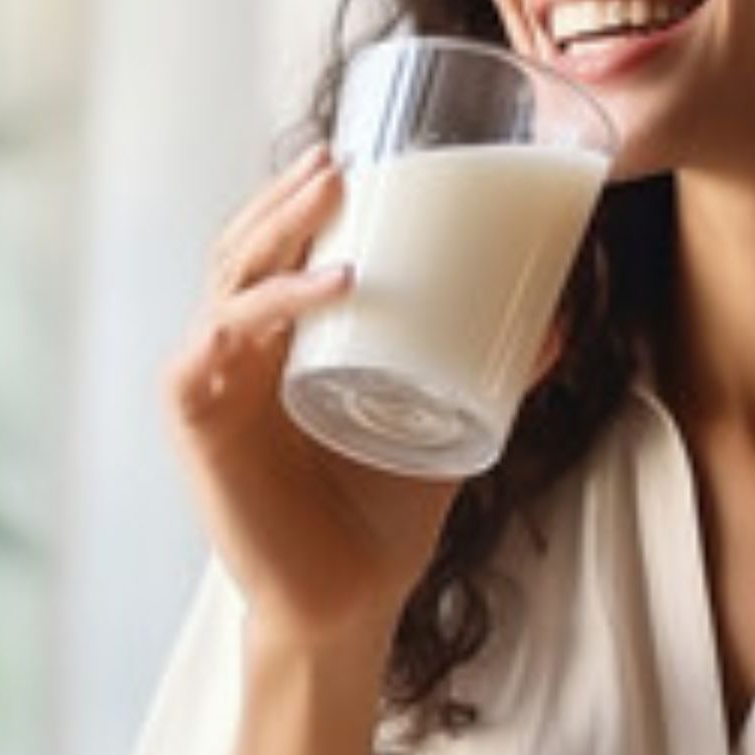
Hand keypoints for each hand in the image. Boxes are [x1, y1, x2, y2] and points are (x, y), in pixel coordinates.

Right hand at [164, 145, 460, 654]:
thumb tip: (557, 320)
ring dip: (278, 226)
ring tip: (335, 191)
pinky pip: (219, 344)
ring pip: (229, 277)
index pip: (275, 250)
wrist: (349, 605)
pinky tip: (330, 285)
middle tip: (344, 156)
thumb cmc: (382, 517)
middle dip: (287, 194)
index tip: (357, 149)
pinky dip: (270, 306)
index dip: (301, 197)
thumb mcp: (448, 425)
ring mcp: (211, 382)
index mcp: (278, 345)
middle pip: (246, 245)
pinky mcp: (197, 421)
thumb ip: (494, 374)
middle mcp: (234, 353)